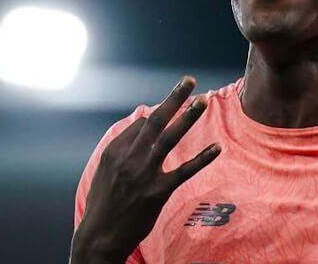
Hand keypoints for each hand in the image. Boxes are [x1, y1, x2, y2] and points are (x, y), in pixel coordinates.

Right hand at [71, 76, 220, 263]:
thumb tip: (142, 123)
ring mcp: (144, 174)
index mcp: (114, 151)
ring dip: (187, 117)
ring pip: (169, 138)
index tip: (175, 102)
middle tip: (189, 80)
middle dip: (173, 98)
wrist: (100, 236)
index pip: (141, 124)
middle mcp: (128, 158)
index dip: (160, 113)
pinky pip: (184, 171)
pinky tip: (217, 147)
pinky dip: (202, 158)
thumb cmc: (104, 203)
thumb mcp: (105, 171)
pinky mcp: (158, 191)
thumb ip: (124, 147)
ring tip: (203, 100)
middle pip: (154, 120)